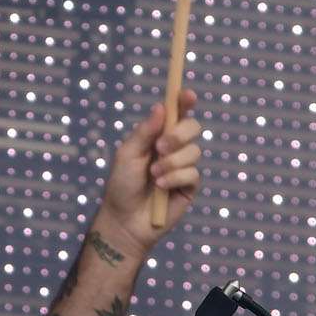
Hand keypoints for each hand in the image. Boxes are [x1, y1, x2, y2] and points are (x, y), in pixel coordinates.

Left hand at [97, 88, 202, 254]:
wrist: (124, 220)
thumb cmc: (121, 186)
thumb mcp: (128, 155)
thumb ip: (144, 132)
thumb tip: (161, 106)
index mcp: (157, 137)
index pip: (176, 114)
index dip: (184, 101)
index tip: (187, 95)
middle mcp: (173, 149)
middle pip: (193, 128)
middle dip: (179, 134)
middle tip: (161, 147)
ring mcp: (183, 167)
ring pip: (194, 151)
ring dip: (172, 162)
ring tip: (154, 176)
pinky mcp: (189, 186)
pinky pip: (193, 173)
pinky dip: (175, 178)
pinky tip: (161, 187)